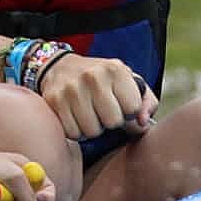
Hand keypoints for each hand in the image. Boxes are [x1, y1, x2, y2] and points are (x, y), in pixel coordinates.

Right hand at [37, 52, 156, 140]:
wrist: (59, 67)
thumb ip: (146, 103)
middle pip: (113, 122)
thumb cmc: (101, 80)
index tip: (120, 104)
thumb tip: (142, 125)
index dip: (128, 112)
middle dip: (110, 121)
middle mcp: (93, 77)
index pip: (133, 109)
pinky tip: (75, 117)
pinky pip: (73, 133)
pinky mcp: (54, 101)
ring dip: (93, 128)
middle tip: (103, 110)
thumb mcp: (127, 82)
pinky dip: (76, 130)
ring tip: (89, 113)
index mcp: (115, 70)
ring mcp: (71, 89)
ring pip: (93, 131)